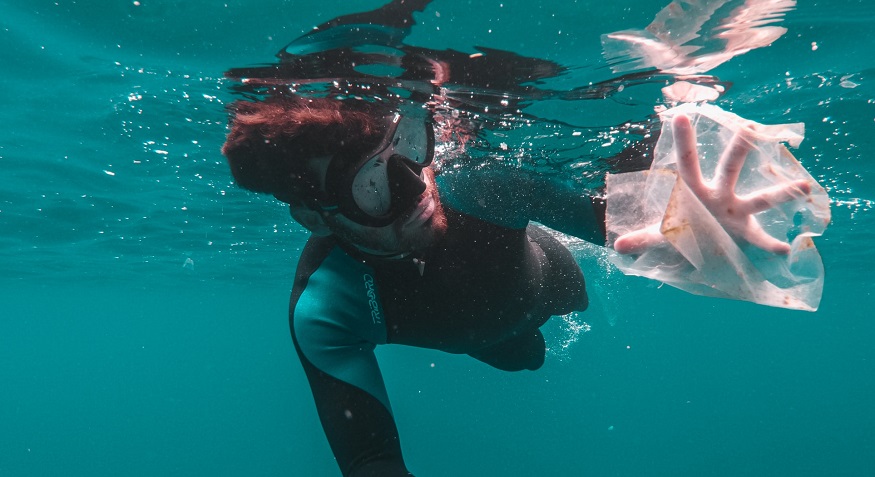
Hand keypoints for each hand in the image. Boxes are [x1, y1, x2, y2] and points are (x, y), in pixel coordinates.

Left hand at [614, 114, 810, 255]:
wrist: (702, 249)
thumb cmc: (682, 231)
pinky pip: (761, 239)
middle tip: (751, 128)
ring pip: (760, 198)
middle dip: (740, 149)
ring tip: (804, 186)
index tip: (679, 115)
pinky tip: (784, 250)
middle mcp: (719, 195)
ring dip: (781, 193)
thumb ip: (642, 239)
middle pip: (730, 167)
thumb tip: (617, 246)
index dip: (683, 141)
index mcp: (694, 191)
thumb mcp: (660, 236)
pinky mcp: (746, 233)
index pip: (686, 162)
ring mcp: (737, 212)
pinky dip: (771, 245)